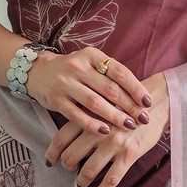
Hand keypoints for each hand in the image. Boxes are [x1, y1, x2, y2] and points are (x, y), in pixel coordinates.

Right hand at [25, 46, 152, 135]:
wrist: (38, 71)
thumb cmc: (74, 71)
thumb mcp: (91, 64)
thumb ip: (110, 75)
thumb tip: (140, 96)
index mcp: (92, 55)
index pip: (119, 72)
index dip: (136, 88)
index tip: (148, 103)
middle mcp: (78, 67)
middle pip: (109, 89)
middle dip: (129, 105)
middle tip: (143, 118)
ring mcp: (65, 83)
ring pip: (95, 102)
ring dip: (114, 116)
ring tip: (129, 126)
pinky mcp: (55, 99)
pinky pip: (76, 115)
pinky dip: (92, 124)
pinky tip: (105, 131)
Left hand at [44, 72, 169, 186]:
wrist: (159, 100)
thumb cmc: (129, 101)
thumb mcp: (104, 102)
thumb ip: (88, 116)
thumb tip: (71, 135)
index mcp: (89, 116)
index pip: (61, 138)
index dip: (52, 153)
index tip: (50, 161)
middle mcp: (98, 130)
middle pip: (71, 156)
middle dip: (67, 167)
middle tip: (70, 169)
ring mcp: (113, 143)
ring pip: (88, 171)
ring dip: (82, 181)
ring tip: (82, 182)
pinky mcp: (129, 154)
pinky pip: (111, 179)